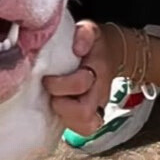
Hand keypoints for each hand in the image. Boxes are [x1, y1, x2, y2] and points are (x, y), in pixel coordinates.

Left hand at [42, 20, 121, 135]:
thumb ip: (84, 34)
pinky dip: (72, 123)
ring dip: (67, 117)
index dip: (60, 84)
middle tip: (51, 91)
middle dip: (61, 103)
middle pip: (84, 111)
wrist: (112, 52)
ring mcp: (98, 104)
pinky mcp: (94, 113)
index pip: (81, 83)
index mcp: (98, 68)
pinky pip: (86, 129)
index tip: (47, 77)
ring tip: (57, 102)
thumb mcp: (89, 30)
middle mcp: (99, 90)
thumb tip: (78, 48)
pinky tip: (63, 110)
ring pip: (88, 126)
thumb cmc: (93, 43)